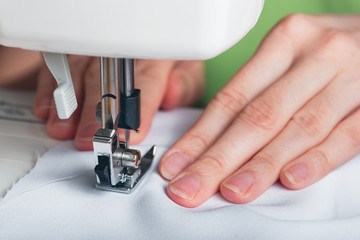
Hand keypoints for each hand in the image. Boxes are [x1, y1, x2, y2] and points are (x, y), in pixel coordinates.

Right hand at [33, 57, 203, 149]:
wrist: (152, 38)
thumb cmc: (166, 60)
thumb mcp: (187, 68)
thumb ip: (185, 84)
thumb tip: (173, 95)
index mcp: (156, 55)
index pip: (146, 82)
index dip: (139, 109)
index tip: (132, 134)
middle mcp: (124, 49)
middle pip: (107, 80)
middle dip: (96, 113)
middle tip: (88, 138)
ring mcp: (97, 47)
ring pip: (80, 72)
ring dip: (69, 104)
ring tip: (63, 129)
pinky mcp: (76, 48)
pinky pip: (59, 63)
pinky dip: (51, 87)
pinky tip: (48, 108)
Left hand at [159, 14, 359, 207]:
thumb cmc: (328, 54)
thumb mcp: (290, 59)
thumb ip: (258, 93)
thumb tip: (213, 140)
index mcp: (285, 41)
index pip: (233, 98)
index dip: (200, 136)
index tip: (176, 165)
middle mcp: (316, 56)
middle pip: (257, 116)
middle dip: (219, 159)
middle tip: (190, 188)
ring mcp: (350, 79)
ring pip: (297, 129)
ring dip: (260, 165)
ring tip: (231, 191)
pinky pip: (345, 136)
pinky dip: (316, 159)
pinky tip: (290, 179)